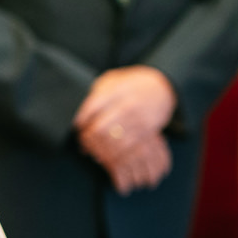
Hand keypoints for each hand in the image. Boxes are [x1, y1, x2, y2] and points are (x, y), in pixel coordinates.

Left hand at [75, 67, 176, 193]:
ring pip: (114, 142)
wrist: (161, 87)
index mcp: (116, 90)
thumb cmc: (130, 84)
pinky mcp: (148, 131)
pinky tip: (108, 156)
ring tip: (93, 152)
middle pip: (100, 128)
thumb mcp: (112, 80)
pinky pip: (129, 149)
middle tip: (83, 143)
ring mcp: (138, 119)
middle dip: (88, 139)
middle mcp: (127, 104)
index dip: (80, 120)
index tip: (76, 126)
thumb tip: (78, 113)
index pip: (91, 107)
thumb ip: (95, 92)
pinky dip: (115, 156)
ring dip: (100, 150)